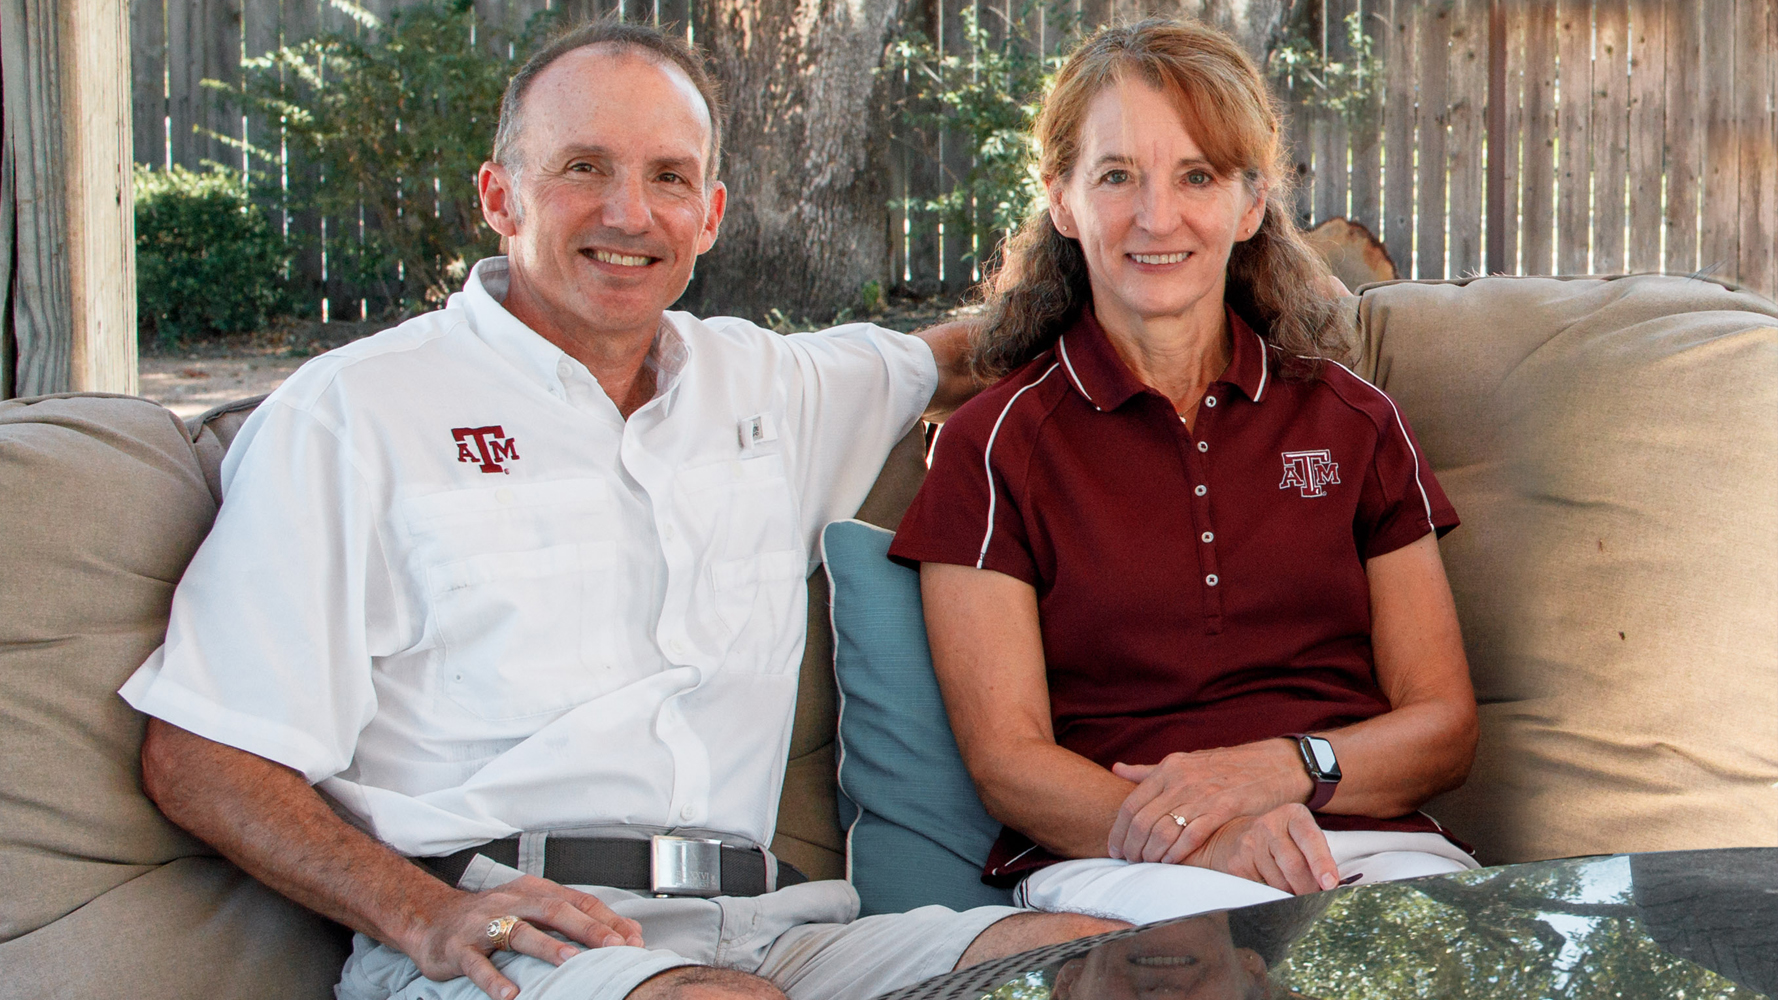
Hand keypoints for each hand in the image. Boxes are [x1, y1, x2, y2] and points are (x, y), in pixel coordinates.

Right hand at [405, 874, 645, 999]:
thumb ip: (574, 918)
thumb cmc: (491, 916)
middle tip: (613, 946)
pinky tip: (509, 994)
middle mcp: (511, 902)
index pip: (577, 901)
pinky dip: (493, 979)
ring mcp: (483, 924)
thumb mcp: (532, 910)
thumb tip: (627, 932)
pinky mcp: (459, 948)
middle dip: (586, 928)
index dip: (605, 919)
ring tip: (570, 962)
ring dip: (546, 946)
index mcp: (533, 891)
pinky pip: (477, 964)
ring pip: (518, 932)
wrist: (430, 918)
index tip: (632, 939)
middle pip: (554, 910)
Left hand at [1106, 740, 1310, 863]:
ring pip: (1162, 831)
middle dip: (1131, 847)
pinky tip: (1170, 863)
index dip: (1118, 832)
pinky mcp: (1224, 808)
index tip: (1115, 849)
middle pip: (1141, 821)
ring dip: (1150, 854)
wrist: (1274, 764)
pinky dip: (1176, 853)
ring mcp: (1201, 793)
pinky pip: (1190, 836)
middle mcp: (1180, 779)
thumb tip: (1116, 769)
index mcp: (1168, 768)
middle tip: (1129, 862)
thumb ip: (1149, 771)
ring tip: (1147, 864)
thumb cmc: (1225, 766)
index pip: (1131, 805)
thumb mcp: (1185, 762)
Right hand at [1182, 804, 1339, 893]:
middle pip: (1294, 865)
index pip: (1310, 839)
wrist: (1231, 836)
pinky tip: (1270, 888)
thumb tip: (1329, 888)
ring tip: (1291, 892)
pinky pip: (1261, 890)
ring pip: (1279, 883)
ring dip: (1291, 895)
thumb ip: (1315, 855)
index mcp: (1293, 815)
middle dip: (1308, 889)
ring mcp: (1250, 843)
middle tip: (1315, 901)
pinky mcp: (1236, 863)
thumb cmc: (1279, 841)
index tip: (1330, 884)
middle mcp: (1270, 824)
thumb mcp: (1299, 837)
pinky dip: (1271, 897)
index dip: (1321, 862)